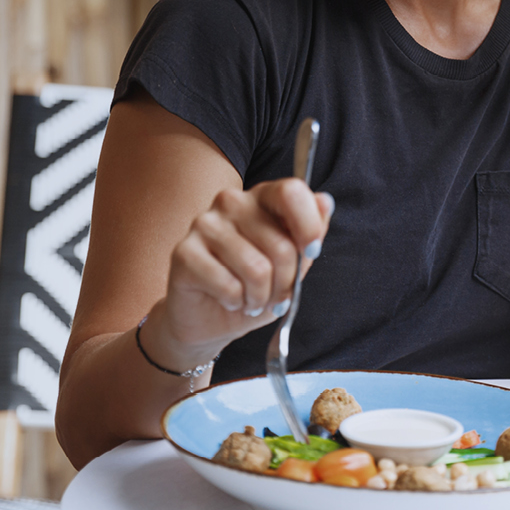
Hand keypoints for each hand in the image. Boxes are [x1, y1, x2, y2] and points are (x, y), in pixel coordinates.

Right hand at [146, 180, 332, 368]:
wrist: (209, 317)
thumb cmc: (254, 285)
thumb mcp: (293, 262)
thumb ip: (311, 231)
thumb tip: (325, 201)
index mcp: (262, 197)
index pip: (291, 192)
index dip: (309, 226)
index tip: (312, 252)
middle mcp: (232, 202)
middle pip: (281, 244)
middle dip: (286, 282)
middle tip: (276, 296)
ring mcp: (204, 224)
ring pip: (256, 269)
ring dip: (261, 297)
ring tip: (253, 300)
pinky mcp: (184, 252)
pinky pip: (228, 285)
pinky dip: (237, 302)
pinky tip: (230, 300)